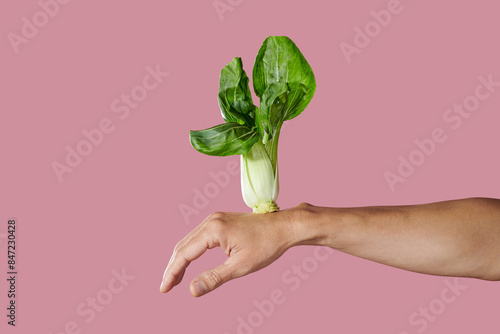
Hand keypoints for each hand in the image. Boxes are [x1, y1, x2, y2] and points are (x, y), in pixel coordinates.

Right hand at [159, 207, 299, 296]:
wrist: (285, 226)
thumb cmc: (266, 245)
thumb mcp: (241, 266)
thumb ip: (214, 278)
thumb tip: (192, 290)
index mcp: (213, 230)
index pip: (184, 254)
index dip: (172, 273)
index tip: (164, 290)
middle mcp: (211, 220)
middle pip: (183, 246)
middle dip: (173, 267)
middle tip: (166, 287)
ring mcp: (216, 218)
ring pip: (189, 240)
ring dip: (181, 259)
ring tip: (175, 279)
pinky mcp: (221, 220)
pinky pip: (199, 236)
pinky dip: (191, 251)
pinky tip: (190, 262)